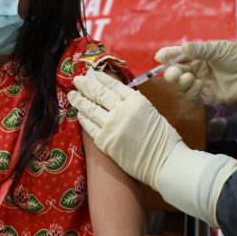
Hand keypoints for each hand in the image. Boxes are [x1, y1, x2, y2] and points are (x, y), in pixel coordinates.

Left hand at [67, 71, 180, 188]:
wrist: (164, 162)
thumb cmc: (164, 139)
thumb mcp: (151, 112)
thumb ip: (134, 104)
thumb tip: (119, 97)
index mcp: (136, 100)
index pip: (114, 85)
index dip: (101, 78)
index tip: (93, 73)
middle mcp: (122, 110)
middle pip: (99, 94)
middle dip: (86, 85)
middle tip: (77, 80)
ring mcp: (112, 126)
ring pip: (91, 109)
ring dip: (79, 101)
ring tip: (72, 94)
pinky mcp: (105, 142)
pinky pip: (90, 127)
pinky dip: (83, 118)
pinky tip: (78, 113)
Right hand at [156, 40, 236, 124]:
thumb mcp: (219, 49)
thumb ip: (200, 50)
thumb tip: (182, 47)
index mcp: (199, 56)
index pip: (179, 55)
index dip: (169, 56)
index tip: (159, 57)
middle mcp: (198, 69)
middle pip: (177, 72)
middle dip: (172, 73)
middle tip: (173, 73)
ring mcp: (202, 84)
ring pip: (182, 86)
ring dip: (181, 82)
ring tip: (189, 77)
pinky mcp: (208, 97)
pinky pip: (193, 96)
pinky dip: (191, 91)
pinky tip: (198, 84)